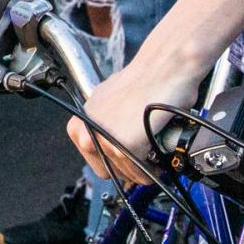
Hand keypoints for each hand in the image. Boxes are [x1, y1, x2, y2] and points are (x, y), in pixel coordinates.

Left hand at [69, 48, 212, 182]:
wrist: (164, 69)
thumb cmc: (142, 81)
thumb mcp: (108, 103)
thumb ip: (103, 124)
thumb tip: (106, 142)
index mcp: (80, 122)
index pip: (94, 161)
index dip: (116, 162)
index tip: (129, 157)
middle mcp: (86, 132)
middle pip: (109, 171)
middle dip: (129, 168)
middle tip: (144, 154)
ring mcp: (104, 140)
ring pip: (128, 174)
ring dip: (144, 166)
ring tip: (152, 147)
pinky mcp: (124, 146)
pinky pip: (141, 173)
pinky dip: (154, 168)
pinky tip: (157, 150)